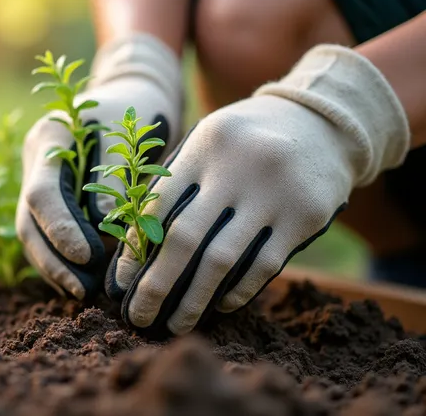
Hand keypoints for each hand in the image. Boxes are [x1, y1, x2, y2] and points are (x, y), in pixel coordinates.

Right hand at [16, 33, 183, 299]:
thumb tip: (103, 224)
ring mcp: (38, 180)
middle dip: (52, 259)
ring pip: (32, 233)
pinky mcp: (51, 198)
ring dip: (54, 266)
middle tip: (81, 290)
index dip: (60, 229)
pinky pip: (47, 234)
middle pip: (27, 220)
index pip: (42, 193)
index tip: (86, 257)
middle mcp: (35, 161)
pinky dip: (61, 260)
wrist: (133, 95)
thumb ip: (112, 175)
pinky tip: (80, 283)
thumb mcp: (128, 132)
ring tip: (82, 294)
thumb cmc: (136, 110)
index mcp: (49, 137)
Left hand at [107, 45, 409, 334]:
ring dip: (194, 299)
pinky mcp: (306, 216)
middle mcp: (238, 167)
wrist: (324, 121)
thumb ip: (177, 185)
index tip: (121, 283)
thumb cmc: (246, 141)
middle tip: (137, 317)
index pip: (157, 205)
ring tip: (175, 323)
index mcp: (204, 146)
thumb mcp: (209, 144)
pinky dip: (237, 290)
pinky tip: (219, 304)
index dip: (135, 249)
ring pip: (223, 259)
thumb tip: (136, 251)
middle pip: (185, 237)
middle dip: (156, 284)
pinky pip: (264, 265)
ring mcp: (275, 193)